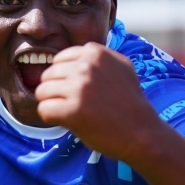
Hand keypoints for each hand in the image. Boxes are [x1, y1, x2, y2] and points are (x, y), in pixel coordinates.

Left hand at [34, 43, 161, 159]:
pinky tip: (67, 121)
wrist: (142, 132)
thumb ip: (98, 58)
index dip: (65, 77)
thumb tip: (70, 58)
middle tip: (75, 103)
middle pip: (48, 75)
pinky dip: (52, 118)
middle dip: (57, 90)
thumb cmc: (130, 102)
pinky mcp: (72, 111)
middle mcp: (86, 67)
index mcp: (95, 53)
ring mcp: (78, 88)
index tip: (79, 89)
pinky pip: (44, 110)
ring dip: (53, 103)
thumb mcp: (121, 67)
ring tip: (70, 112)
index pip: (60, 59)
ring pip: (42, 91)